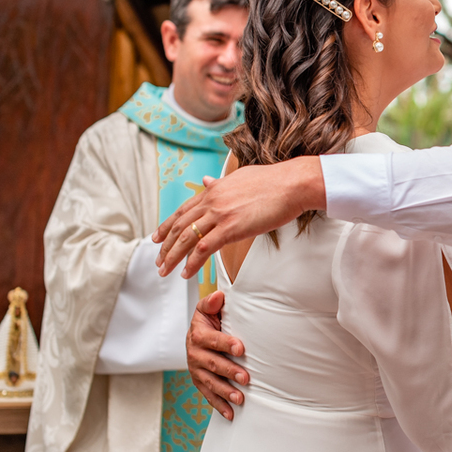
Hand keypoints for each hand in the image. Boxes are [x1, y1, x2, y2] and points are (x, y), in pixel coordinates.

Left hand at [154, 156, 325, 278]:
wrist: (293, 184)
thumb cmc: (275, 181)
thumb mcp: (241, 178)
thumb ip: (221, 182)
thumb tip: (208, 181)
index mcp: (214, 190)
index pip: (183, 210)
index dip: (167, 225)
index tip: (158, 237)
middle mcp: (212, 201)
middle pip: (179, 226)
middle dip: (165, 246)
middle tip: (158, 260)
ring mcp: (220, 214)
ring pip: (186, 238)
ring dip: (172, 257)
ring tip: (165, 270)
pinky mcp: (231, 228)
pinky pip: (203, 248)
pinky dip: (192, 263)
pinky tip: (187, 273)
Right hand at [186, 290, 250, 419]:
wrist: (197, 335)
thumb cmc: (209, 320)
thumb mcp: (208, 309)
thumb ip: (212, 303)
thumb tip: (219, 296)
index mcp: (198, 334)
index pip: (212, 340)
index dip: (226, 344)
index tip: (241, 348)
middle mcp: (195, 353)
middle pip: (212, 364)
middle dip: (229, 371)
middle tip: (245, 378)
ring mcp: (196, 369)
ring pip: (210, 382)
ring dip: (225, 391)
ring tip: (240, 398)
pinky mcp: (199, 382)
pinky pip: (208, 395)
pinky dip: (219, 405)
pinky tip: (231, 414)